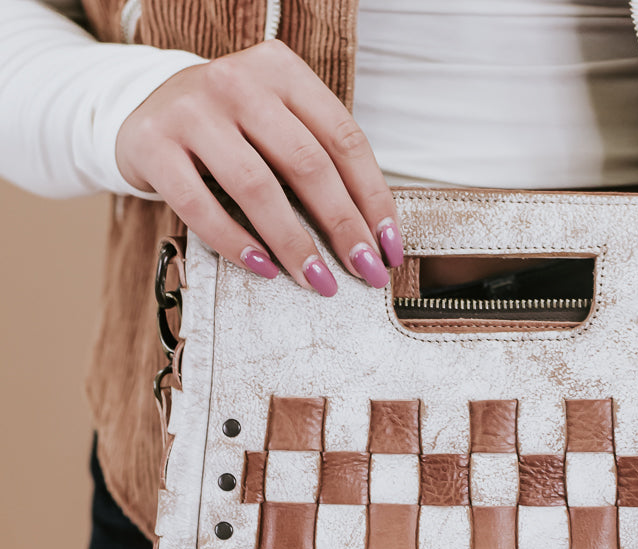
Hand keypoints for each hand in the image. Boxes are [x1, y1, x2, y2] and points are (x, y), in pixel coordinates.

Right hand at [115, 40, 402, 294]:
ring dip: (293, 243)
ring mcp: (192, 110)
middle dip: (342, 227)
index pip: (343, 138)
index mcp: (281, 70)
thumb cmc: (226, 127)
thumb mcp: (274, 121)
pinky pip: (201, 206)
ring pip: (257, 187)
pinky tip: (263, 268)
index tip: (387, 246)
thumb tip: (366, 234)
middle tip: (362, 271)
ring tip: (316, 280)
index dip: (373, 197)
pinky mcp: (154, 144)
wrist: (142, 108)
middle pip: (307, 163)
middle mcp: (238, 81)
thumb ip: (315, 158)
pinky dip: (237, 243)